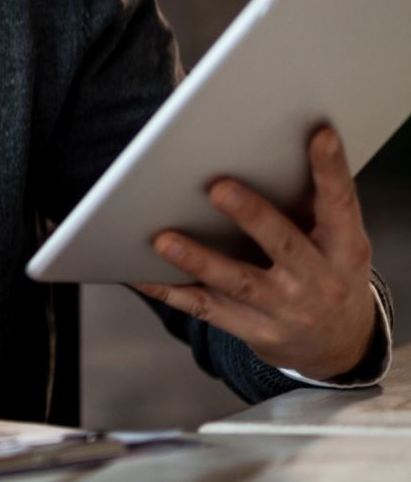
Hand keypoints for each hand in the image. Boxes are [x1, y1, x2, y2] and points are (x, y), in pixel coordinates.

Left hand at [136, 125, 377, 380]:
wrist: (338, 345)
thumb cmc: (327, 275)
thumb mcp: (338, 244)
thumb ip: (312, 208)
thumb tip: (268, 153)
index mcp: (344, 248)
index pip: (341, 204)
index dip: (332, 171)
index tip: (319, 135)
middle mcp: (319, 281)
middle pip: (284, 244)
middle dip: (252, 216)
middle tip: (218, 187)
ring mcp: (285, 310)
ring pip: (238, 282)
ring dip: (198, 260)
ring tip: (162, 239)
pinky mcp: (254, 330)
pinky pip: (204, 308)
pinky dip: (169, 290)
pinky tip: (138, 274)